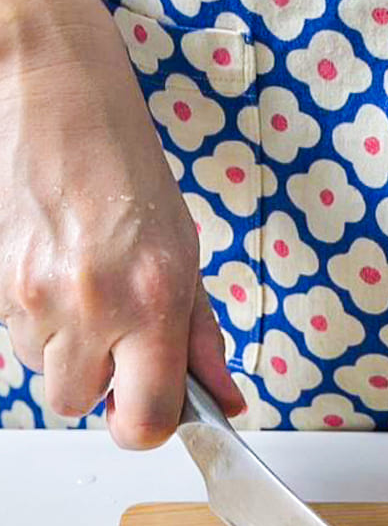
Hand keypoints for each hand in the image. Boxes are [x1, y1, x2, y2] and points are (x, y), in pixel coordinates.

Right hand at [0, 0, 241, 444]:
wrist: (57, 99)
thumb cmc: (129, 172)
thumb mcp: (189, 258)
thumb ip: (204, 339)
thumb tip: (227, 399)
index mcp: (153, 302)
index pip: (147, 418)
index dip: (149, 427)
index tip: (155, 411)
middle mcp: (91, 305)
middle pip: (78, 405)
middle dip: (101, 385)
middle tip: (120, 338)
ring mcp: (32, 294)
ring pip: (44, 371)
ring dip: (69, 350)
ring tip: (88, 290)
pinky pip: (17, 334)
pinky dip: (40, 320)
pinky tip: (58, 273)